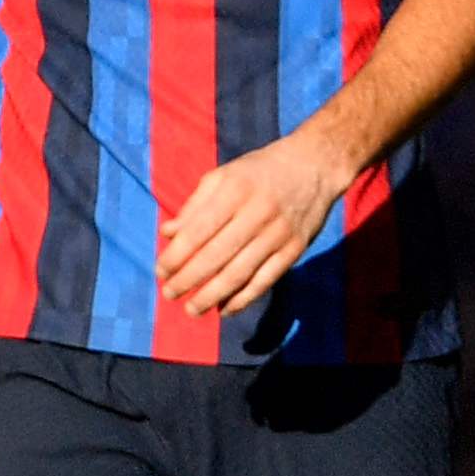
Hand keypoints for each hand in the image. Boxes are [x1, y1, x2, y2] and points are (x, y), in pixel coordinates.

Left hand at [157, 133, 357, 318]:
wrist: (314, 166)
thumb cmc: (258, 172)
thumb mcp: (223, 176)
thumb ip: (194, 206)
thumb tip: (167, 234)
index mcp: (234, 190)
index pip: (198, 231)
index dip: (176, 256)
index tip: (160, 272)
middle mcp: (257, 212)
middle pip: (216, 255)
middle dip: (188, 280)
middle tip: (169, 294)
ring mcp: (278, 233)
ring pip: (240, 273)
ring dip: (212, 296)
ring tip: (192, 309)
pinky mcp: (295, 249)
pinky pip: (266, 280)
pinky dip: (243, 299)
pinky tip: (224, 309)